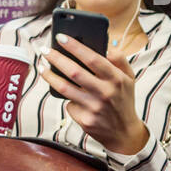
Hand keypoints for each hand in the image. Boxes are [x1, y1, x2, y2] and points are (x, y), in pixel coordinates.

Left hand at [41, 35, 149, 154]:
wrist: (124, 132)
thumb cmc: (123, 99)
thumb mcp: (128, 77)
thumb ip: (119, 59)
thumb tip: (105, 45)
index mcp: (116, 78)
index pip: (92, 58)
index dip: (75, 46)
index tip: (60, 37)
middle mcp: (105, 92)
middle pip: (74, 71)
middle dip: (56, 58)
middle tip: (44, 50)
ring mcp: (94, 107)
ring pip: (64, 88)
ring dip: (49, 76)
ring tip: (42, 67)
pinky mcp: (85, 120)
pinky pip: (69, 104)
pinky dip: (66, 98)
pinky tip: (65, 93)